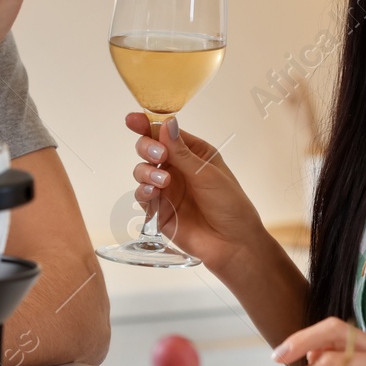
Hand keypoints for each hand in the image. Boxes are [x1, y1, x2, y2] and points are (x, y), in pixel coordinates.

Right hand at [126, 113, 268, 271]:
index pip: (166, 133)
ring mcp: (166, 189)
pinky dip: (143, 191)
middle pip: (149, 148)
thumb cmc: (230, 205)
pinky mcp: (158, 210)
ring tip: (163, 181)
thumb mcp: (207, 174)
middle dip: (147, 148)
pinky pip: (142, 195)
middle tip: (158, 155)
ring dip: (146, 171)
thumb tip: (166, 123)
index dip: (147, 124)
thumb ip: (181, 152)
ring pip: (141, 171)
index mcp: (193, 153)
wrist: (233, 244)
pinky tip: (152, 192)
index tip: (132, 120)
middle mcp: (177, 168)